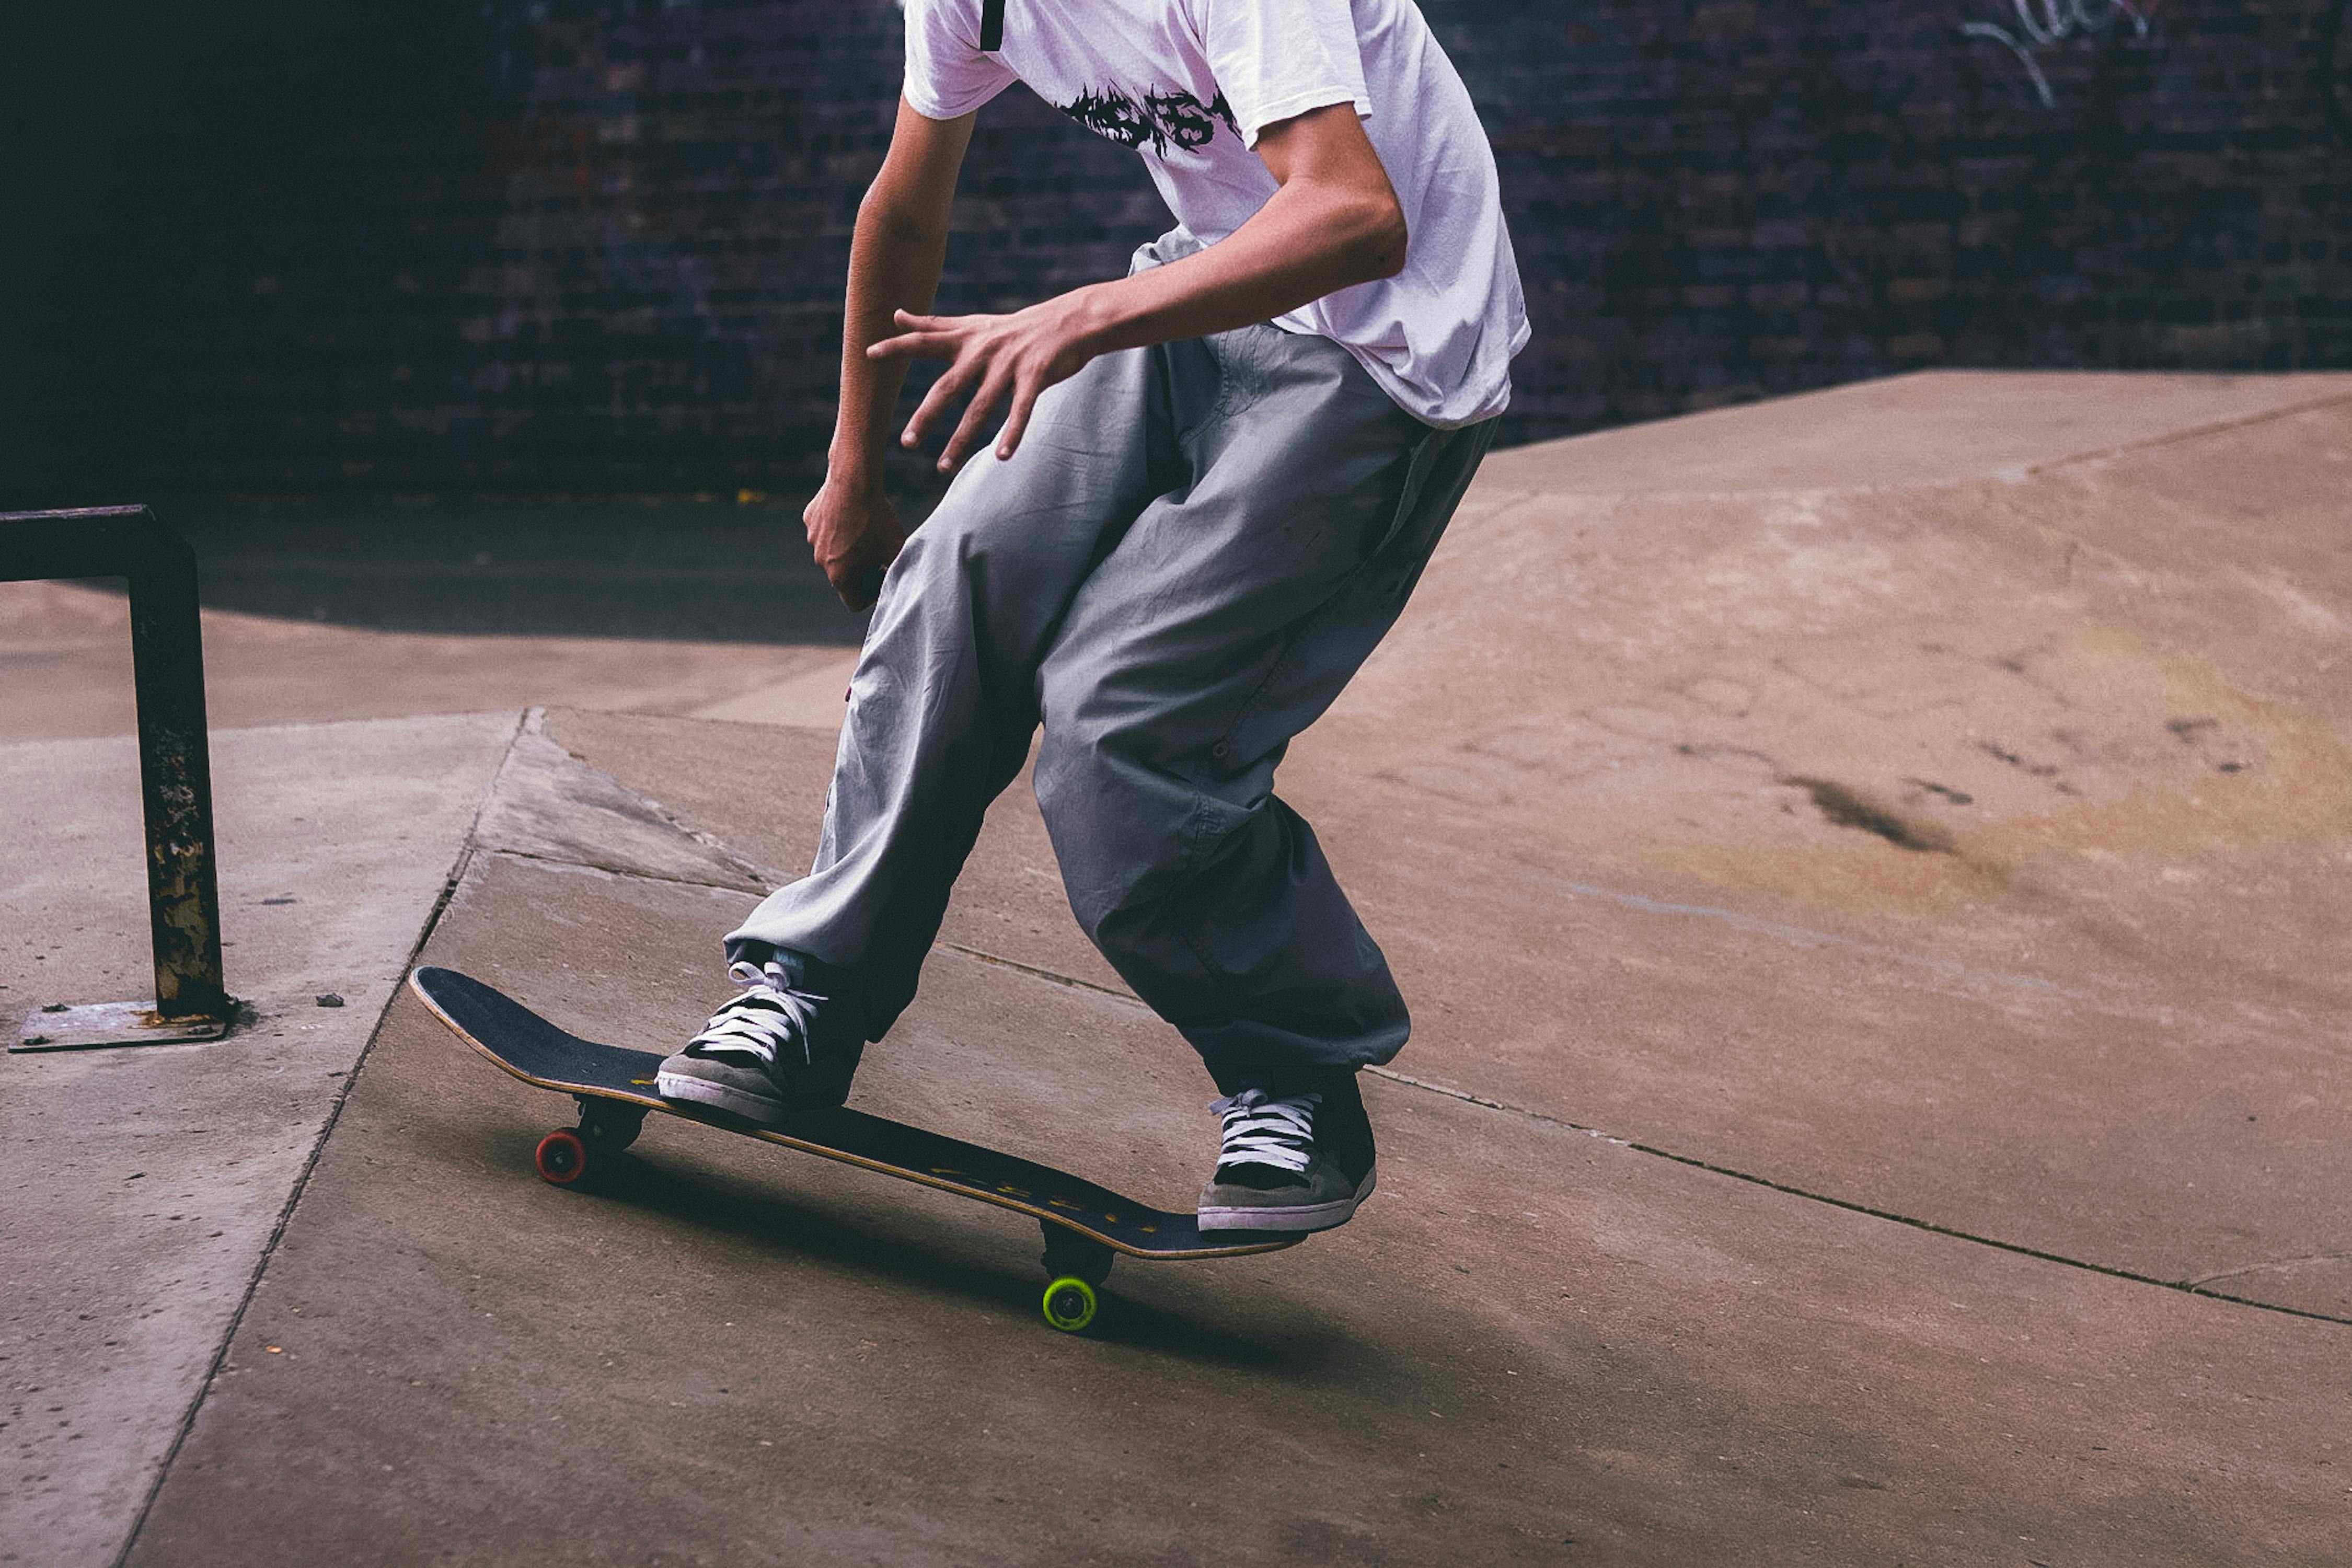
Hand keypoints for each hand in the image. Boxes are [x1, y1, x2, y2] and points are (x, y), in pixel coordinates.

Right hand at [803, 475, 904, 611]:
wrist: (854, 480)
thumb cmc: (877, 517)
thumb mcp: (895, 548)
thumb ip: (897, 571)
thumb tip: (900, 582)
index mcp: (839, 576)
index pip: (854, 602)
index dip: (872, 595)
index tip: (882, 577)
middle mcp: (821, 561)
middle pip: (843, 577)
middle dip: (861, 570)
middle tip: (877, 553)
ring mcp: (812, 539)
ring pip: (833, 551)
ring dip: (849, 548)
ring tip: (866, 530)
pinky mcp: (809, 519)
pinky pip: (825, 530)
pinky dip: (839, 527)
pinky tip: (852, 513)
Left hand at [868, 294, 1101, 473]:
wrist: (1067, 322)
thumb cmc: (1015, 328)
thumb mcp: (972, 324)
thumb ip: (933, 325)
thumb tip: (897, 316)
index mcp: (966, 340)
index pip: (925, 341)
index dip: (897, 346)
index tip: (868, 354)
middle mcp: (983, 352)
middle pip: (949, 387)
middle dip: (927, 415)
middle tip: (907, 443)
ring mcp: (1009, 365)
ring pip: (981, 407)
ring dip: (962, 439)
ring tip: (943, 467)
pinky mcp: (1036, 376)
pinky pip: (1021, 410)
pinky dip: (1012, 433)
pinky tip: (1001, 457)